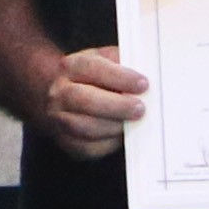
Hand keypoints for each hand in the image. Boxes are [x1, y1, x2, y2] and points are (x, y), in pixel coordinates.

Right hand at [38, 45, 148, 161]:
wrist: (68, 99)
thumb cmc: (96, 79)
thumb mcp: (108, 61)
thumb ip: (124, 64)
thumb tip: (149, 71)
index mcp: (72, 66)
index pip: (91, 68)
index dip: (118, 77)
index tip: (143, 84)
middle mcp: (60, 92)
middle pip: (83, 99)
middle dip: (116, 106)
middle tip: (140, 109)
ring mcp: (59, 118)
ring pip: (84, 126)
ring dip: (113, 126)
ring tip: (132, 122)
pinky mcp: (67, 141)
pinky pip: (87, 147)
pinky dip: (108, 143)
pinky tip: (120, 135)